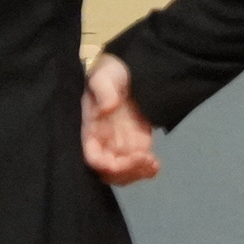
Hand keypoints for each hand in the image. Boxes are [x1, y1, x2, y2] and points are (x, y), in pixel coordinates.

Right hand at [80, 52, 159, 186]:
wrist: (129, 70)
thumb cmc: (111, 71)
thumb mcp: (105, 75)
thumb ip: (104, 89)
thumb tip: (107, 108)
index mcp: (88, 128)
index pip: (91, 156)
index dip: (106, 164)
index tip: (126, 158)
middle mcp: (101, 141)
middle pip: (107, 170)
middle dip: (125, 171)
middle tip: (145, 160)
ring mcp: (118, 144)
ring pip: (122, 172)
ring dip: (136, 173)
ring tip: (152, 163)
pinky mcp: (135, 143)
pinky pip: (136, 164)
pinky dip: (146, 170)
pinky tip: (155, 166)